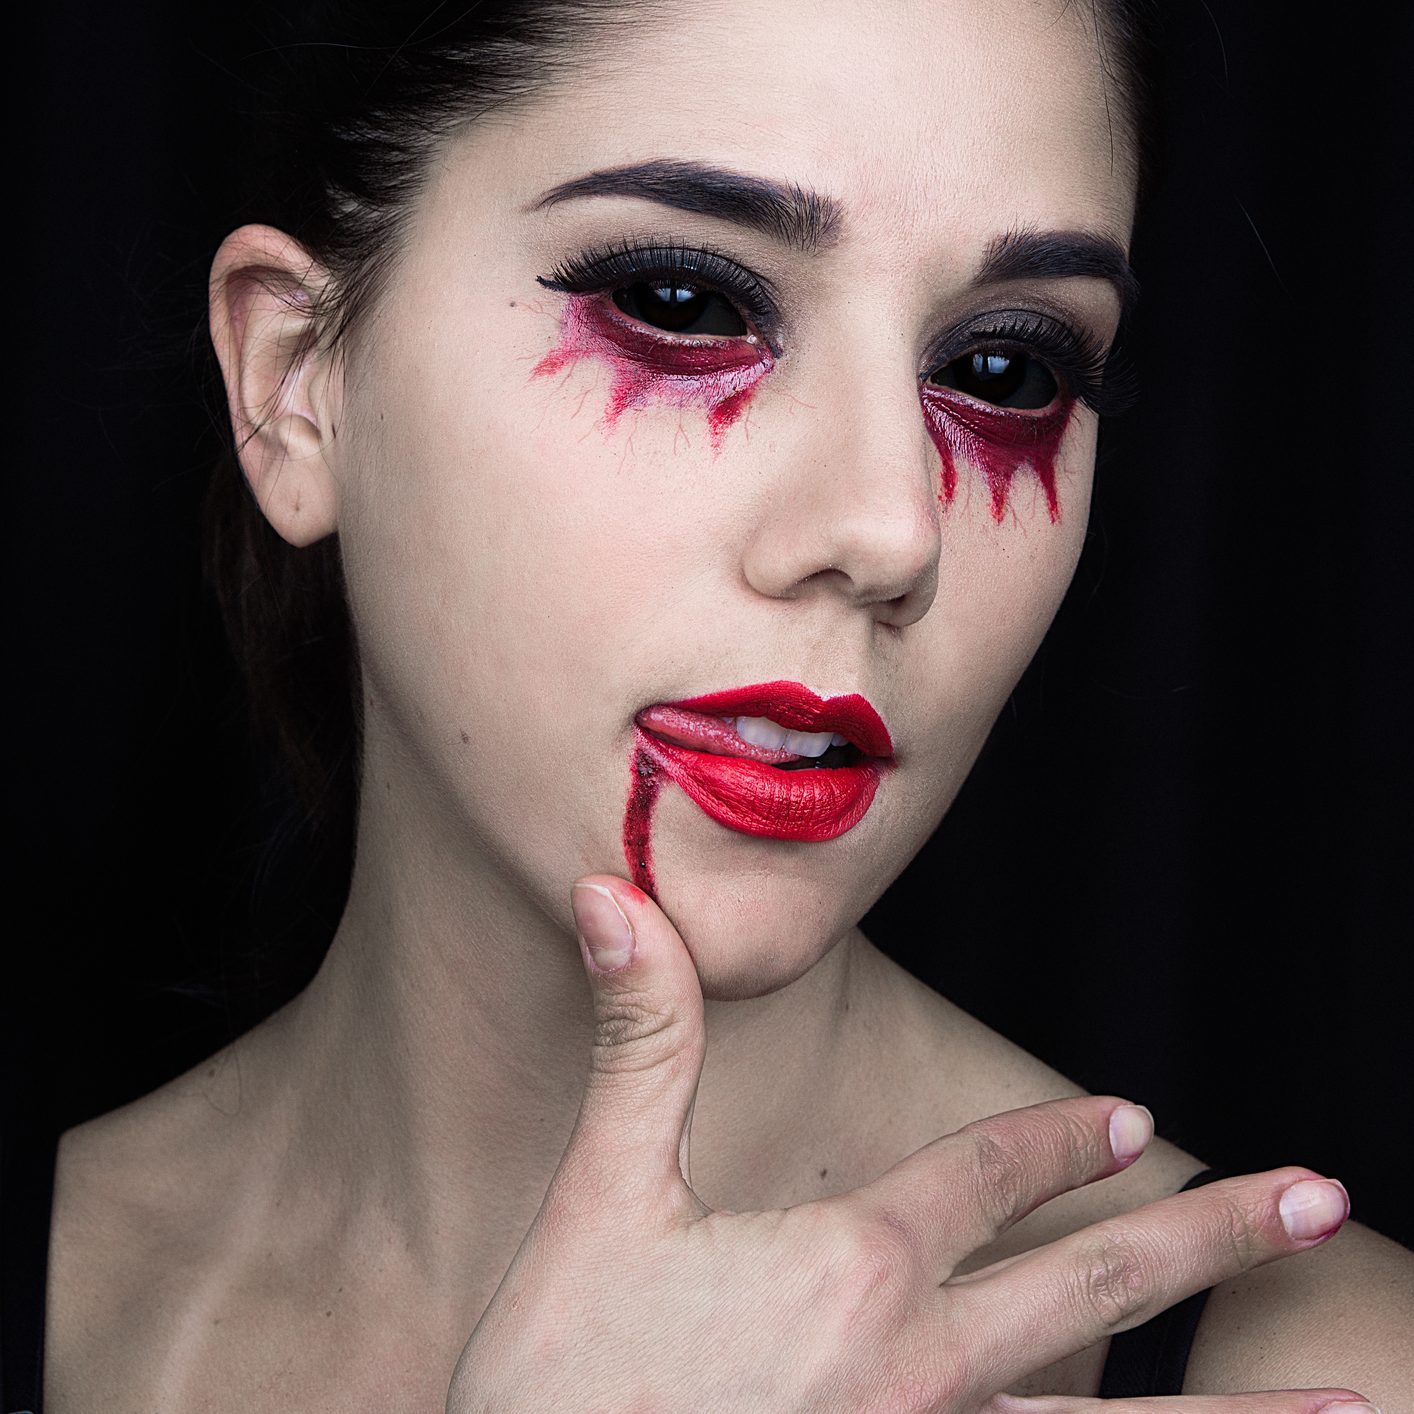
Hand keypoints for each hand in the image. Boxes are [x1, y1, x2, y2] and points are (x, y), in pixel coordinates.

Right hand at [445, 876, 1369, 1412]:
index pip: (986, 1174)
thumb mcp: (601, 1198)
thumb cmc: (561, 1378)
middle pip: (1093, 1280)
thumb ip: (640, 1044)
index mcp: (853, 1266)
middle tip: (1323, 1199)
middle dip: (1213, 1236)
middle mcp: (916, 1365)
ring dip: (1237, 1413)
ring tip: (1359, 1407)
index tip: (1133, 1117)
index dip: (1060, 1138)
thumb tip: (609, 892)